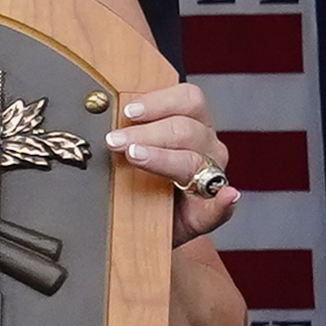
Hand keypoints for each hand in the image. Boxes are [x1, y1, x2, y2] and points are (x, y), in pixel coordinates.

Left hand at [104, 80, 239, 246]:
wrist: (145, 225)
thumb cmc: (138, 179)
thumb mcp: (133, 148)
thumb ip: (127, 130)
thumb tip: (100, 109)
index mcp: (193, 124)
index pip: (188, 99)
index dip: (159, 102)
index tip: (128, 111)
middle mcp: (206, 147)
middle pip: (185, 129)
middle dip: (146, 133)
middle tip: (114, 141)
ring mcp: (211, 178)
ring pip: (193, 161)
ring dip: (162, 158)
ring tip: (135, 157)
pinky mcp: (209, 212)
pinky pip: (220, 207)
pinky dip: (223, 202)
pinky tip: (226, 197)